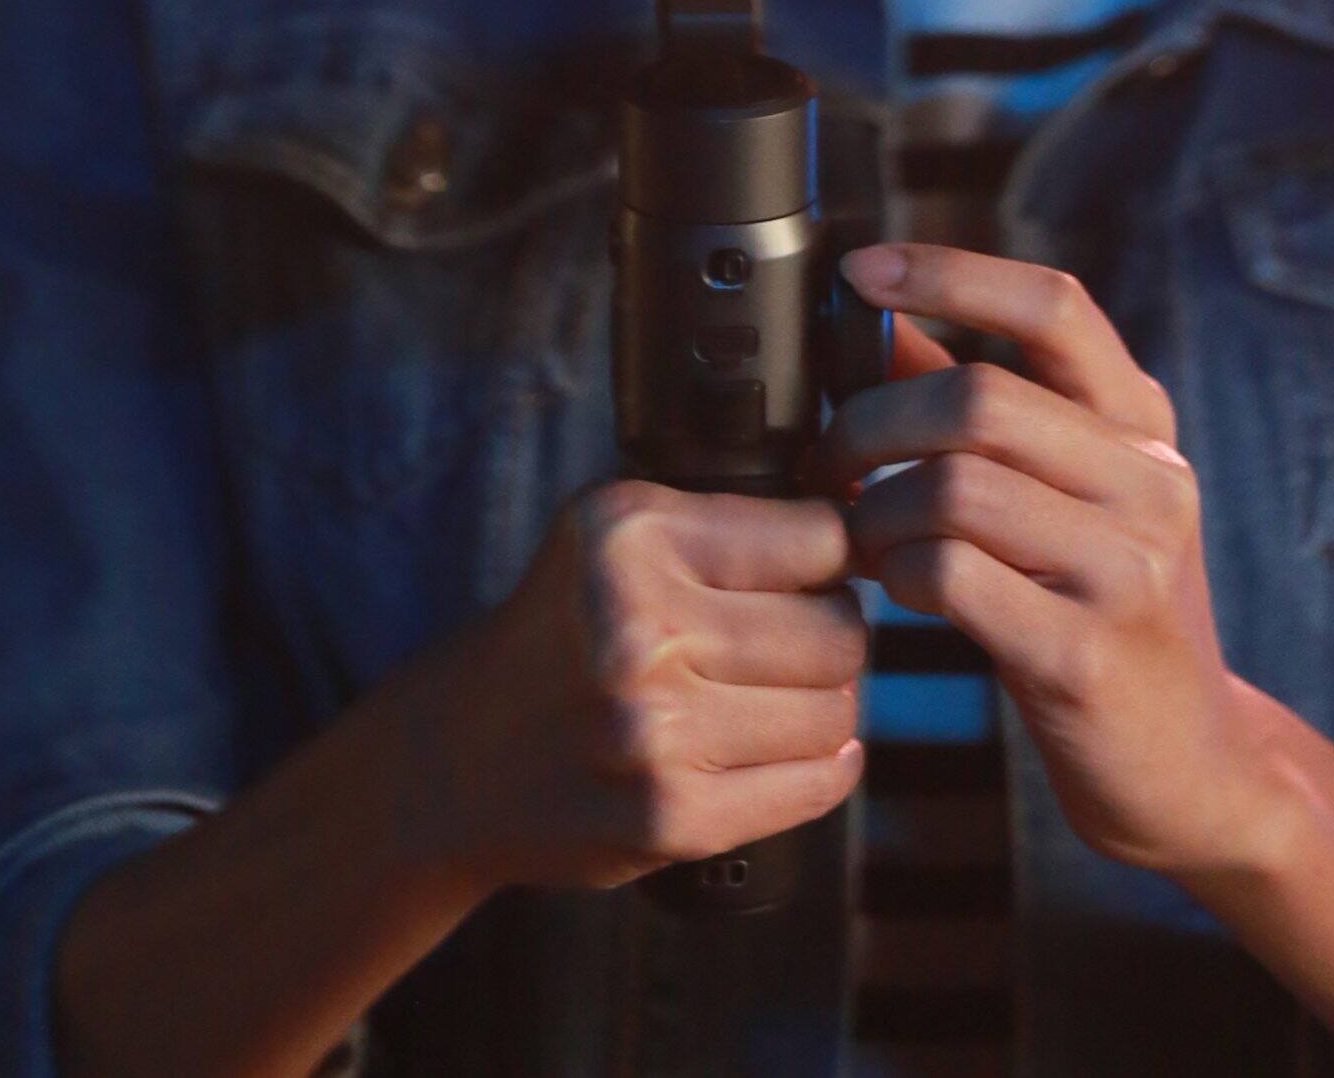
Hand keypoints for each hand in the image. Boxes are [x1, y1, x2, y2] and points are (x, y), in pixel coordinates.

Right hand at [389, 478, 866, 890]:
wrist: (464, 754)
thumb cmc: (561, 627)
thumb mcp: (616, 527)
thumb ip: (729, 516)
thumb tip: (870, 526)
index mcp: (635, 537)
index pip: (820, 538)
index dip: (837, 554)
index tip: (827, 568)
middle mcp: (644, 631)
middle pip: (838, 631)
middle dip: (837, 632)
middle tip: (804, 637)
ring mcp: (658, 732)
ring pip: (833, 711)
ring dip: (829, 703)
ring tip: (789, 692)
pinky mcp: (671, 817)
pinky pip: (810, 785)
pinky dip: (824, 768)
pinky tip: (801, 749)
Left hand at [826, 243, 1282, 889]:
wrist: (1193, 770)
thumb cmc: (1102, 617)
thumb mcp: (1068, 497)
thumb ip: (982, 409)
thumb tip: (881, 318)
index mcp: (1143, 424)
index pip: (1053, 305)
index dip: (951, 272)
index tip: (860, 271)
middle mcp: (1150, 480)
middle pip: (980, 396)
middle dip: (872, 420)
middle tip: (828, 461)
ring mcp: (1128, 567)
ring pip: (955, 485)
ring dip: (876, 509)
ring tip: (859, 537)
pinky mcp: (1085, 653)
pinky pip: (954, 577)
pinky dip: (898, 573)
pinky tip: (894, 588)